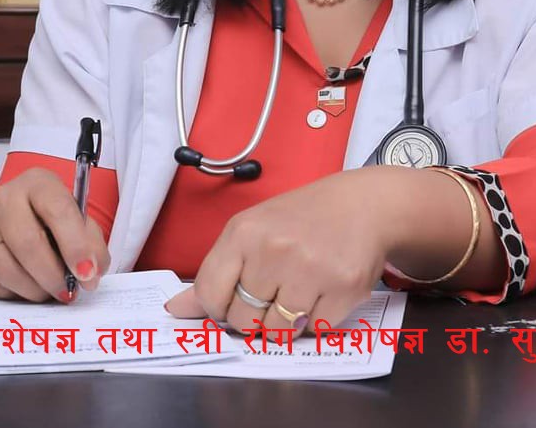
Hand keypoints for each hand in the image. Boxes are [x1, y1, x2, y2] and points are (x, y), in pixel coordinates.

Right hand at [0, 167, 109, 303]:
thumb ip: (91, 243)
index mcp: (37, 183)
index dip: (75, 245)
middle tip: (69, 292)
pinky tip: (26, 286)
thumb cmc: (52, 219)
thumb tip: (90, 274)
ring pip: (6, 268)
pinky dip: (12, 293)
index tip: (87, 272)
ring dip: (34, 289)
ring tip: (50, 292)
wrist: (21, 216)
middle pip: (28, 244)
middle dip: (53, 275)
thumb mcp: (78, 220)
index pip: (57, 211)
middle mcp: (3, 198)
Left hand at [164, 168, 391, 332]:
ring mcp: (310, 270)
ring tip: (297, 290)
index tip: (233, 298)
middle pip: (243, 319)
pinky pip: (313, 330)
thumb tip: (175, 310)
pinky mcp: (343, 289)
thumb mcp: (252, 231)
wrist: (361, 205)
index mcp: (244, 231)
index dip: (218, 307)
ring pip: (277, 330)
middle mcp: (274, 249)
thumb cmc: (300, 219)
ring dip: (285, 321)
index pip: (209, 295)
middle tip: (273, 290)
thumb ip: (216, 272)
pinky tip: (321, 291)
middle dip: (254, 315)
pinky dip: (315, 319)